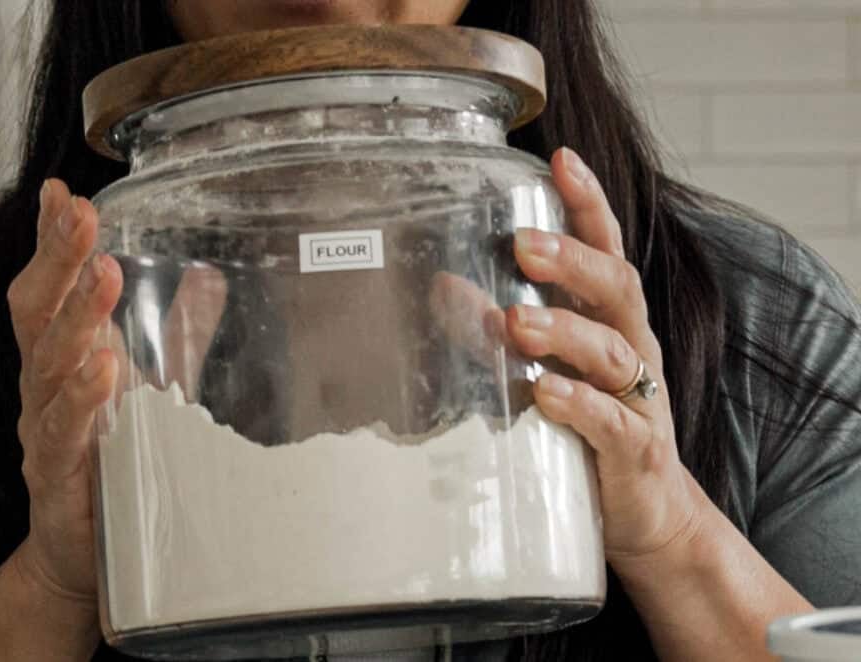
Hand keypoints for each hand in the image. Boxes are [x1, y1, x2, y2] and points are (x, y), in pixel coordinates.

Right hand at [7, 179, 229, 611]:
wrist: (82, 550)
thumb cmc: (111, 458)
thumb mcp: (152, 384)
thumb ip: (176, 332)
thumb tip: (208, 276)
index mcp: (62, 357)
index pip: (50, 286)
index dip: (53, 240)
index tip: (62, 192)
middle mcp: (43, 385)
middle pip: (38, 311)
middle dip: (58, 258)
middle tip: (82, 213)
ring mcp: (44, 428)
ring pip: (48, 365)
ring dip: (76, 316)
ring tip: (101, 274)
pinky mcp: (56, 474)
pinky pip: (63, 431)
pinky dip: (81, 398)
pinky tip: (101, 369)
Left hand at [507, 147, 708, 564]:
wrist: (648, 511)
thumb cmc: (590, 425)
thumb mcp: (556, 365)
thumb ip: (512, 326)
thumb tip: (444, 286)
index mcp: (613, 322)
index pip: (608, 251)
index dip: (589, 205)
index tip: (560, 159)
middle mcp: (633, 350)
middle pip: (618, 289)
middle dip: (573, 261)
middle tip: (523, 245)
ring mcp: (641, 401)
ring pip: (614, 353)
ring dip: (566, 332)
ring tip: (518, 321)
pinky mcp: (637, 451)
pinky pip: (614, 423)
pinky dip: (580, 405)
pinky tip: (546, 393)